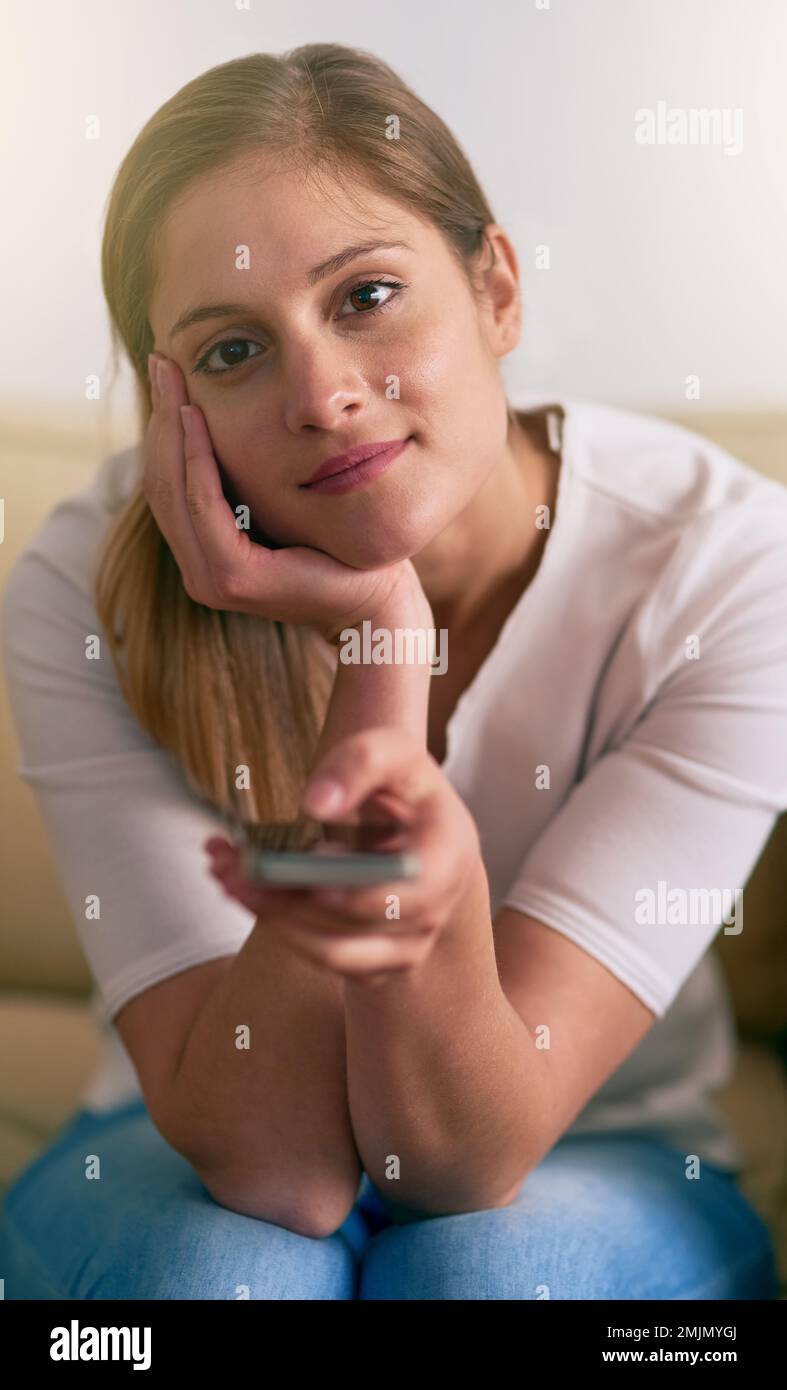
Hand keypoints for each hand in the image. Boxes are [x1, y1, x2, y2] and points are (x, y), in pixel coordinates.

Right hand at [144, 353, 426, 643]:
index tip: (166, 371)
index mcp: (205, 555)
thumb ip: (250, 479)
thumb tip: (230, 416)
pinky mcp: (232, 578)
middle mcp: (199, 571)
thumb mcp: (285, 504)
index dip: (162, 427)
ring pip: (174, 490)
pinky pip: (203, 506)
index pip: (169, 484)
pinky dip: (197, 459)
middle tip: (162, 361)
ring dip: (171, 430)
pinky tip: (196, 418)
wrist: (377, 599)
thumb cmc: (339, 547)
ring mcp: (210, 579)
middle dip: (160, 417)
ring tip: (173, 379)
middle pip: (162, 482)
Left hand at [203, 727, 485, 982]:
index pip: (409, 894)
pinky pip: (321, 957)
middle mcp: (433, 912)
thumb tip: (316, 804)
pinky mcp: (372, 961)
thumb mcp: (391, 752)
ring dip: (272, 916)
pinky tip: (242, 888)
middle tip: (233, 866)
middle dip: (288, 900)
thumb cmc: (402, 784)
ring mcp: (405, 945)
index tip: (308, 876)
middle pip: (356, 928)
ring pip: (331, 952)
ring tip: (225, 873)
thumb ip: (358, 764)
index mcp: (447, 858)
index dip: (358, 895)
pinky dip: (278, 925)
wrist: (412, 821)